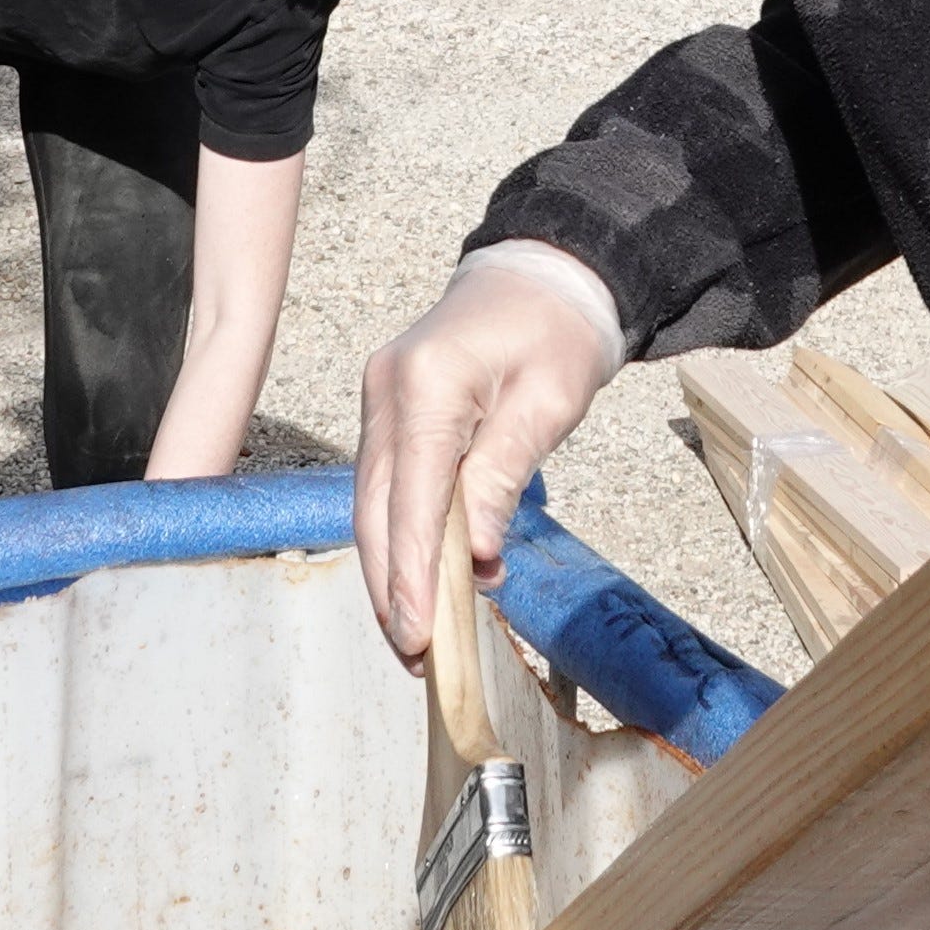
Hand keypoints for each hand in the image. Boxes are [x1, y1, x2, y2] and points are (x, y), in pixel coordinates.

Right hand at [358, 242, 625, 661]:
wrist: (544, 273)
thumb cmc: (558, 331)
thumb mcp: (549, 403)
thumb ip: (504, 475)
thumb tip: (474, 556)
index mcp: (427, 384)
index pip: (410, 499)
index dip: (410, 575)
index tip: (417, 636)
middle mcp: (386, 392)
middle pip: (374, 511)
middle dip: (390, 589)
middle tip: (416, 656)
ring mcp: (381, 401)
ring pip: (371, 505)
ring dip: (390, 571)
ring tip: (417, 637)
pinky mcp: (390, 412)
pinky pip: (386, 486)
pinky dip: (401, 537)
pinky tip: (422, 582)